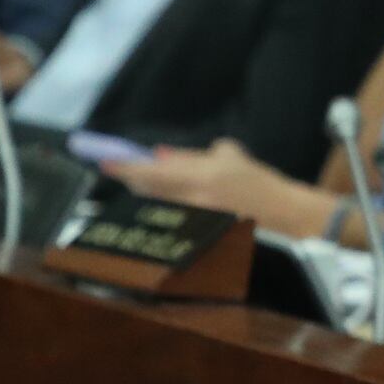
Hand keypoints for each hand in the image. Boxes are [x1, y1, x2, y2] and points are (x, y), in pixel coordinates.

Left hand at [101, 138, 297, 225]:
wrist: (277, 210)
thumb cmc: (255, 179)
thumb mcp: (228, 155)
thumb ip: (191, 156)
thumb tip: (159, 154)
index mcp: (204, 175)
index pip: (153, 170)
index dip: (126, 167)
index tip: (106, 162)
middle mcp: (195, 198)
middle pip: (148, 188)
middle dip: (134, 177)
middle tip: (126, 168)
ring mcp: (194, 217)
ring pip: (156, 200)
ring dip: (150, 189)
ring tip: (165, 181)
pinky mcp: (195, 229)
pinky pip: (169, 211)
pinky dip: (166, 200)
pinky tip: (177, 196)